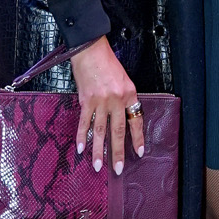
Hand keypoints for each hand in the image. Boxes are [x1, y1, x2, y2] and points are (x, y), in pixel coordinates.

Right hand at [70, 37, 143, 175]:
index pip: (135, 120)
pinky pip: (84, 122)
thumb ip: (124, 98)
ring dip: (98, 150)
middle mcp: (116, 99)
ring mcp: (100, 101)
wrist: (89, 49)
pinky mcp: (85, 100)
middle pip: (118, 131)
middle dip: (117, 152)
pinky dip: (82, 135)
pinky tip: (80, 148)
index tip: (138, 153)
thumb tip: (121, 117)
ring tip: (97, 165)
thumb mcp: (124, 79)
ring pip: (100, 130)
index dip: (137, 138)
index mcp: (129, 94)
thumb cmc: (107, 62)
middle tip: (117, 169)